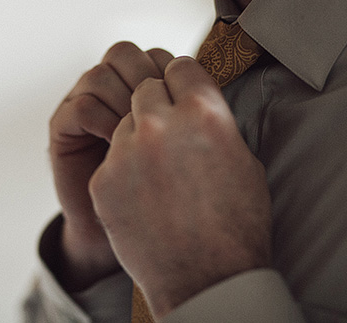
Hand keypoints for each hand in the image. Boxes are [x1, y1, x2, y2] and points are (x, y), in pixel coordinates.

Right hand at [49, 42, 172, 290]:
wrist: (127, 238)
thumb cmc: (166, 198)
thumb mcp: (189, 152)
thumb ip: (194, 119)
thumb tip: (214, 93)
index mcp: (143, 91)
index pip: (156, 55)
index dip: (170, 70)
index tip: (186, 102)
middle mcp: (111, 92)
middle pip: (123, 53)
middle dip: (144, 77)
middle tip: (158, 113)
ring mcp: (84, 106)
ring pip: (100, 74)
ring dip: (121, 100)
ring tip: (137, 133)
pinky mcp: (63, 130)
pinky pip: (81, 107)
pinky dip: (102, 120)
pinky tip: (118, 144)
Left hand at [89, 56, 272, 316]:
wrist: (206, 280)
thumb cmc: (236, 224)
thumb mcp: (243, 160)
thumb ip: (214, 120)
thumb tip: (199, 100)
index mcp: (203, 112)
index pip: (180, 65)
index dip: (182, 79)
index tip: (180, 90)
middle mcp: (160, 124)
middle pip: (146, 87)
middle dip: (156, 104)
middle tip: (166, 131)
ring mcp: (126, 152)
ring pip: (124, 122)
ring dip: (137, 136)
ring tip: (157, 171)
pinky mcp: (102, 179)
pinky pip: (111, 157)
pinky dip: (123, 169)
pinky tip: (142, 195)